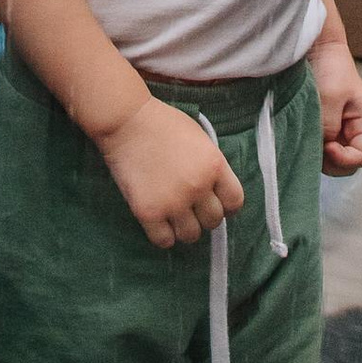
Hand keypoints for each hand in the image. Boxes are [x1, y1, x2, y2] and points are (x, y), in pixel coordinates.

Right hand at [101, 95, 242, 249]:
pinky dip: (163, 236)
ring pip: (191, 235)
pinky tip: (159, 224)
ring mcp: (173, 202)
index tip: (216, 204)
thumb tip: (215, 191)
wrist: (126, 121)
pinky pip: (164, 241)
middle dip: (204, 216)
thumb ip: (211, 165)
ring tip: (175, 217)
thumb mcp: (200, 138)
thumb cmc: (163, 124)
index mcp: (214, 166)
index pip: (235, 202)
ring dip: (185, 229)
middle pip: (214, 221)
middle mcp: (198, 187)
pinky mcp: (148, 212)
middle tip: (191, 208)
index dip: (227, 206)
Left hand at [315, 36, 361, 174]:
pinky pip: (321, 148)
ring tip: (307, 136)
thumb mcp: (330, 97)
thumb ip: (328, 126)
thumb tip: (322, 148)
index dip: (345, 159)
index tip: (327, 147)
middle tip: (314, 144)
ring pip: (333, 159)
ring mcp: (340, 130)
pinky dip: (312, 147)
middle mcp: (356, 129)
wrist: (316, 48)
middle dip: (332, 160)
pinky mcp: (325, 127)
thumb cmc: (329, 67)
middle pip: (349, 163)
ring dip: (320, 154)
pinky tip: (302, 135)